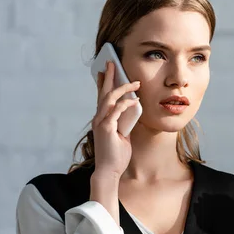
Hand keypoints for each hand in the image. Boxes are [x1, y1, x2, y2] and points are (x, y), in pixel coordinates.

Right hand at [92, 61, 139, 176]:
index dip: (104, 83)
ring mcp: (101, 123)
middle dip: (109, 77)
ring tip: (134, 82)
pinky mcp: (106, 129)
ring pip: (110, 99)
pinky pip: (116, 111)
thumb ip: (124, 123)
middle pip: (103, 93)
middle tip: (112, 62)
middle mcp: (98, 119)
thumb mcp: (122, 135)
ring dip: (122, 88)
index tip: (108, 71)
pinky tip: (135, 101)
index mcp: (101, 120)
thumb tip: (132, 111)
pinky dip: (126, 104)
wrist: (109, 171)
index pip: (102, 97)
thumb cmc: (116, 155)